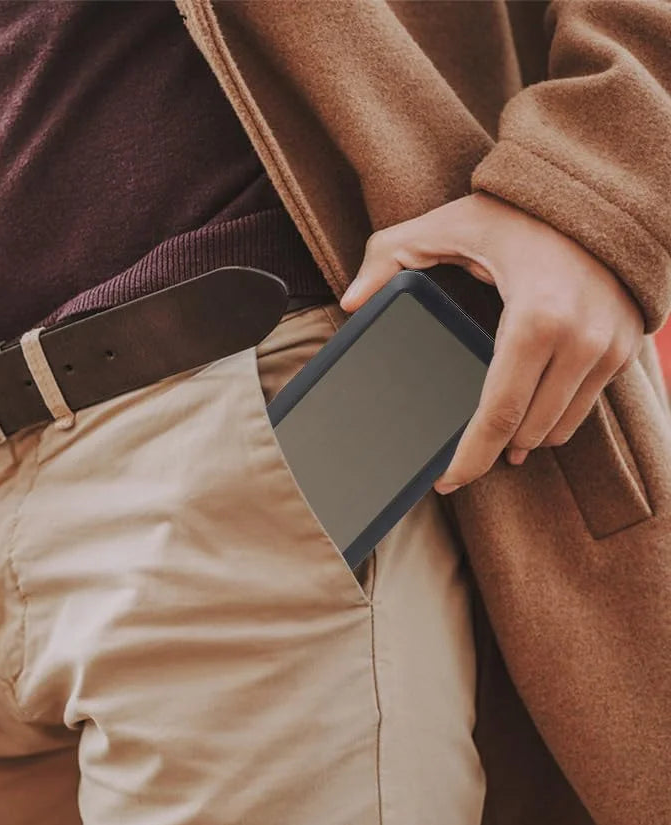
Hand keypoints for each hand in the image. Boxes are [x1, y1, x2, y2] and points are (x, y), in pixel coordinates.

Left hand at [339, 191, 645, 492]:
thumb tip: (350, 303)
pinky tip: (526, 420)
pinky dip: (551, 422)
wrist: (598, 193)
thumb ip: (388, 257)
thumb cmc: (515, 212)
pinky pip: (583, 410)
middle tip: (458, 463)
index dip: (470, 456)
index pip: (498, 412)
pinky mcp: (624, 349)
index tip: (446, 480)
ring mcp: (608, 346)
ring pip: (557, 429)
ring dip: (520, 440)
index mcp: (534, 317)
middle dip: (488, 453)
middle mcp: (580, 339)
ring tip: (491, 438)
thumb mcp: (445, 225)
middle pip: (525, 430)